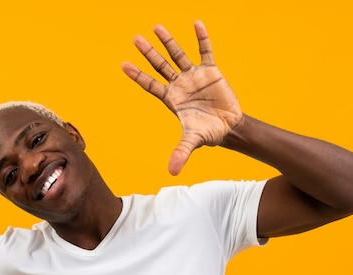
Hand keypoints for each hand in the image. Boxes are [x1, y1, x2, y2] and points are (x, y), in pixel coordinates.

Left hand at [122, 20, 241, 174]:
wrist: (228, 127)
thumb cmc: (207, 133)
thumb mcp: (193, 141)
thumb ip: (182, 152)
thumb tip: (172, 171)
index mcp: (171, 99)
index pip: (150, 84)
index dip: (138, 75)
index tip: (124, 64)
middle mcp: (179, 85)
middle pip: (160, 65)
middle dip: (148, 53)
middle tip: (135, 39)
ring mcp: (193, 76)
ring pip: (178, 55)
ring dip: (168, 41)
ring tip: (157, 27)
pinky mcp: (210, 71)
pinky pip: (205, 51)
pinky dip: (201, 38)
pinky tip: (196, 24)